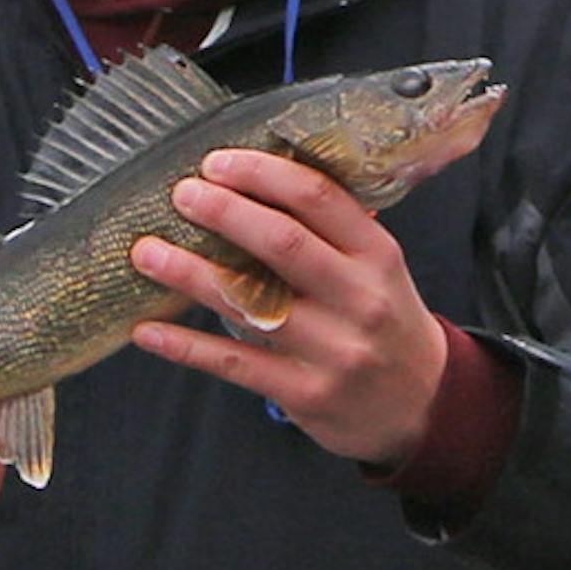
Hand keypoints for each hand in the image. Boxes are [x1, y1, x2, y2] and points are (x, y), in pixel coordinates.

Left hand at [128, 149, 446, 465]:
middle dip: (225, 213)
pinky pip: (235, 363)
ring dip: (189, 274)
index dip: (263, 174)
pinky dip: (185, 346)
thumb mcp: (379, 268)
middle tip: (181, 195)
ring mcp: (333, 350)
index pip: (319, 199)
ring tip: (145, 253)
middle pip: (283, 244)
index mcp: (376, 255)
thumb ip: (332, 229)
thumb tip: (260, 177)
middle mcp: (358, 298)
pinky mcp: (306, 393)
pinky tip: (147, 331)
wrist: (425, 406)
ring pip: (250, 304)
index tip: (217, 162)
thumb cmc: (385, 322)